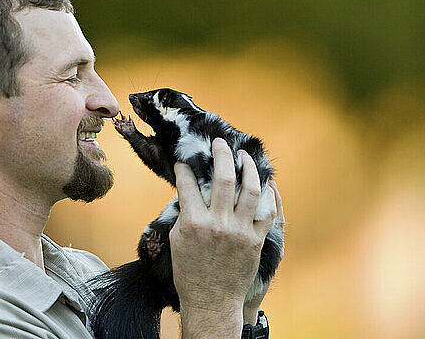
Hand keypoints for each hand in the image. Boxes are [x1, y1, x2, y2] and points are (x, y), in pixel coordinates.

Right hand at [170, 138, 276, 336]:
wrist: (211, 301)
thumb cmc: (189, 272)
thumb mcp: (176, 240)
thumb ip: (184, 213)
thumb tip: (189, 192)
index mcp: (193, 223)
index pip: (187, 183)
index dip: (184, 168)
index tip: (184, 161)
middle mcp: (218, 224)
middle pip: (223, 177)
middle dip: (221, 154)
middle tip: (219, 143)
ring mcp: (240, 231)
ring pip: (249, 189)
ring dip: (248, 168)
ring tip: (244, 156)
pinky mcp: (255, 240)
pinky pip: (267, 212)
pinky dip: (267, 194)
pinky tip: (264, 183)